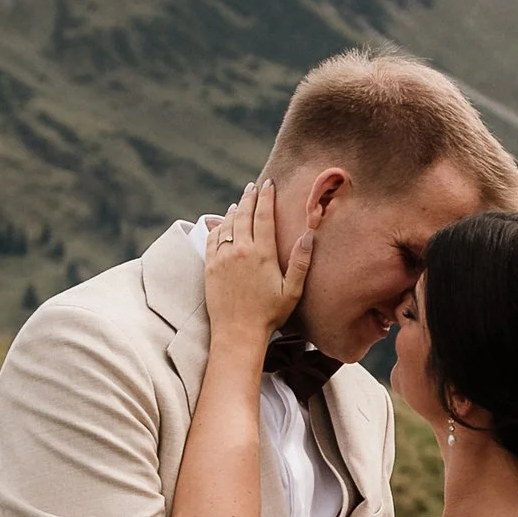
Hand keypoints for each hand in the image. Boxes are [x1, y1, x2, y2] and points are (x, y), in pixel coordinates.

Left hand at [202, 181, 310, 343]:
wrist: (237, 332)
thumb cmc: (269, 314)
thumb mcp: (292, 290)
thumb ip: (300, 261)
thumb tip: (308, 235)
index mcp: (262, 254)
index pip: (264, 216)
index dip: (267, 198)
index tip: (269, 184)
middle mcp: (240, 251)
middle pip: (244, 215)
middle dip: (249, 197)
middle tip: (253, 186)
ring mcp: (222, 258)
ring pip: (227, 224)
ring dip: (234, 209)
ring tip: (240, 201)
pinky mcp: (210, 267)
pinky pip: (213, 238)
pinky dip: (218, 226)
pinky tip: (223, 222)